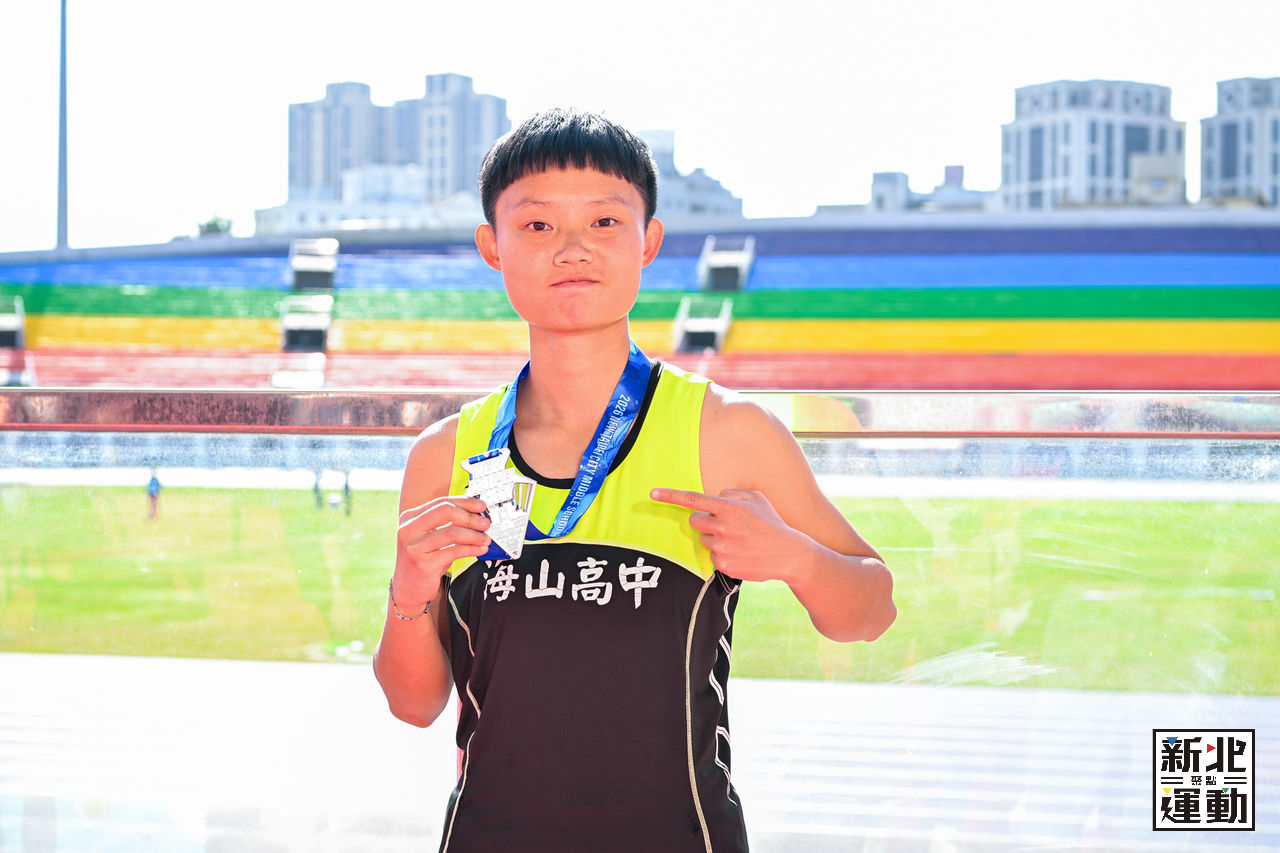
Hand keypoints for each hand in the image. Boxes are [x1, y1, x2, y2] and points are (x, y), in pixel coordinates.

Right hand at [393, 495, 491, 607]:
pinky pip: (454, 551)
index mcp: (410, 518)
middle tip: (485, 523)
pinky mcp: (424, 564)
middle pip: (446, 512)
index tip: (481, 506)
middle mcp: (408, 530)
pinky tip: (480, 550)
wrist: (408, 589)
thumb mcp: (429, 538)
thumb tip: (476, 515)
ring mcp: (414, 547)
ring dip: (474, 535)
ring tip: (486, 539)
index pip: (442, 502)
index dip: (465, 502)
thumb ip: (445, 524)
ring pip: (452, 533)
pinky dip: (471, 549)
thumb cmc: (424, 560)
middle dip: (470, 517)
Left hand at [649, 488, 808, 583]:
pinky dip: (723, 555)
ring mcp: (722, 547)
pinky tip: (741, 553)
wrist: (788, 554)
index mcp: (728, 507)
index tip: (652, 493)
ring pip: (704, 540)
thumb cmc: (771, 523)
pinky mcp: (723, 565)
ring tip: (739, 541)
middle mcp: (722, 527)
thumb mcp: (756, 499)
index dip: (670, 496)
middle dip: (705, 522)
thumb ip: (731, 494)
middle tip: (725, 525)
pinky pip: (712, 557)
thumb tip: (715, 497)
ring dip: (715, 539)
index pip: (693, 499)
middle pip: (694, 522)